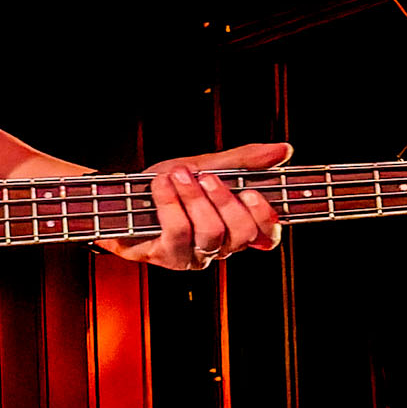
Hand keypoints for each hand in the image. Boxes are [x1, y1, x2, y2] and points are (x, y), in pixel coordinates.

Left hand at [98, 142, 290, 270]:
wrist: (120, 195)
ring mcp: (193, 257)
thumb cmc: (168, 183)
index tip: (254, 193)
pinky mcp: (167, 257)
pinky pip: (179, 232)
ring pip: (211, 233)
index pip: (267, 237)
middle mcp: (219, 248)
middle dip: (225, 200)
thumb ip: (245, 160)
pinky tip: (161, 184)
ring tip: (178, 175)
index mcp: (235, 228)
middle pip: (241, 234)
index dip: (267, 220)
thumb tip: (286, 150)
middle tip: (207, 177)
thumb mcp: (207, 164)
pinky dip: (170, 202)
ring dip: (194, 198)